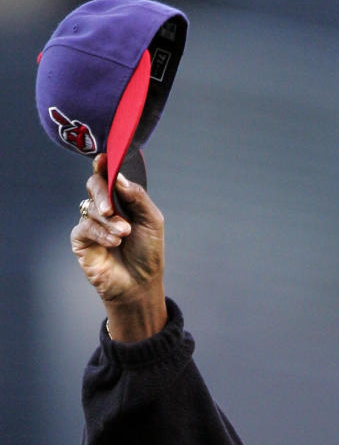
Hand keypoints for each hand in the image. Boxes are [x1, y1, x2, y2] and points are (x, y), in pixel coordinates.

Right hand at [71, 154, 166, 339]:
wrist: (140, 284)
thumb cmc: (147, 254)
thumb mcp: (152, 221)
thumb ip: (137, 196)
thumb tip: (118, 177)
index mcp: (122, 200)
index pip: (108, 175)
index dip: (104, 165)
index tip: (103, 159)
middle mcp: (104, 208)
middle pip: (94, 185)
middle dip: (102, 193)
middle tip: (111, 208)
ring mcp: (91, 222)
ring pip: (91, 207)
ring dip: (109, 221)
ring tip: (124, 234)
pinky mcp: (81, 239)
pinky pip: (84, 226)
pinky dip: (100, 233)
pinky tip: (114, 242)